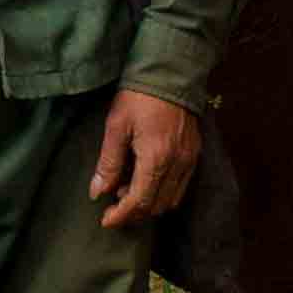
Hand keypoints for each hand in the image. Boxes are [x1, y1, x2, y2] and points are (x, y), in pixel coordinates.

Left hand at [87, 91, 201, 230]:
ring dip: (149, 204)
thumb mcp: (116, 126)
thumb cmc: (138, 96)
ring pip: (171, 200)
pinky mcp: (195, 154)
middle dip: (134, 212)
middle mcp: (178, 165)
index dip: (121, 215)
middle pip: (157, 206)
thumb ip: (108, 162)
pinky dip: (164, 192)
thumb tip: (97, 192)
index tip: (105, 220)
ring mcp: (190, 160)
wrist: (170, 72)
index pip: (139, 201)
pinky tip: (147, 180)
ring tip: (127, 190)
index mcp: (156, 159)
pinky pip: (182, 186)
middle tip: (113, 206)